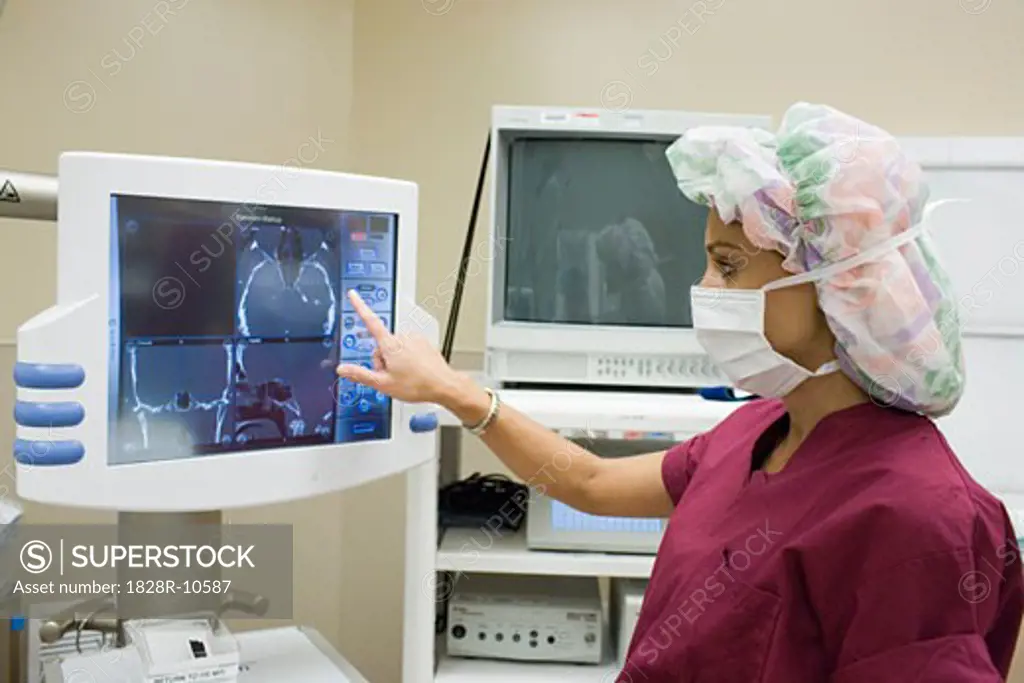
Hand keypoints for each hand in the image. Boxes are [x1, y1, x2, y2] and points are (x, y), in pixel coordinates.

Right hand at [335, 290, 462, 404]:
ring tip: (404, 376)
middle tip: (391, 376)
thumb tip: (343, 369)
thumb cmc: (417, 384)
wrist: (443, 385)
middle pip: (381, 345)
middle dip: (382, 360)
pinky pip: (408, 348)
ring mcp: (414, 339)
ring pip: (395, 348)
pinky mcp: (423, 343)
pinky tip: (413, 371)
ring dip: (394, 360)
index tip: (353, 295)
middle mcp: (402, 337)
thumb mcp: (383, 384)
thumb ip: (360, 374)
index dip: (359, 306)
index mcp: (390, 345)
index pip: (370, 321)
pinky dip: (407, 358)